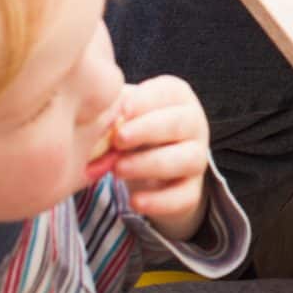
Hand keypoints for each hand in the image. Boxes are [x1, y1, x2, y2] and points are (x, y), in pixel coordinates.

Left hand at [107, 76, 211, 241]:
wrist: (149, 165)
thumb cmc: (133, 129)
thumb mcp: (123, 114)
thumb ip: (113, 110)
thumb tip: (96, 115)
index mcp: (177, 97)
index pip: (169, 92)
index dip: (145, 101)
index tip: (121, 111)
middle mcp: (193, 124)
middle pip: (179, 123)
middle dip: (148, 130)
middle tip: (118, 140)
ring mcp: (197, 157)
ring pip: (186, 159)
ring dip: (150, 164)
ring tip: (118, 169)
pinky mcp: (192, 189)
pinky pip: (184, 196)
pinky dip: (159, 201)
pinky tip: (134, 201)